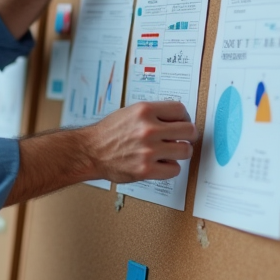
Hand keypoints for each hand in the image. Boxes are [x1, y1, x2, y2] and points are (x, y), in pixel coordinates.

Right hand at [81, 101, 196, 182]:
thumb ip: (153, 114)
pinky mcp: (146, 170)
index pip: (180, 110)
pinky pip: (174, 169)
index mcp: (144, 111)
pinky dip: (170, 168)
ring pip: (185, 151)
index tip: (183, 123)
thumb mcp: (130, 112)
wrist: (90, 152)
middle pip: (189, 130)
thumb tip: (176, 119)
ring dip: (181, 152)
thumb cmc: (108, 133)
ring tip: (171, 152)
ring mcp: (148, 151)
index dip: (185, 117)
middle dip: (189, 135)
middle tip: (184, 139)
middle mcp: (148, 129)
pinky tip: (160, 164)